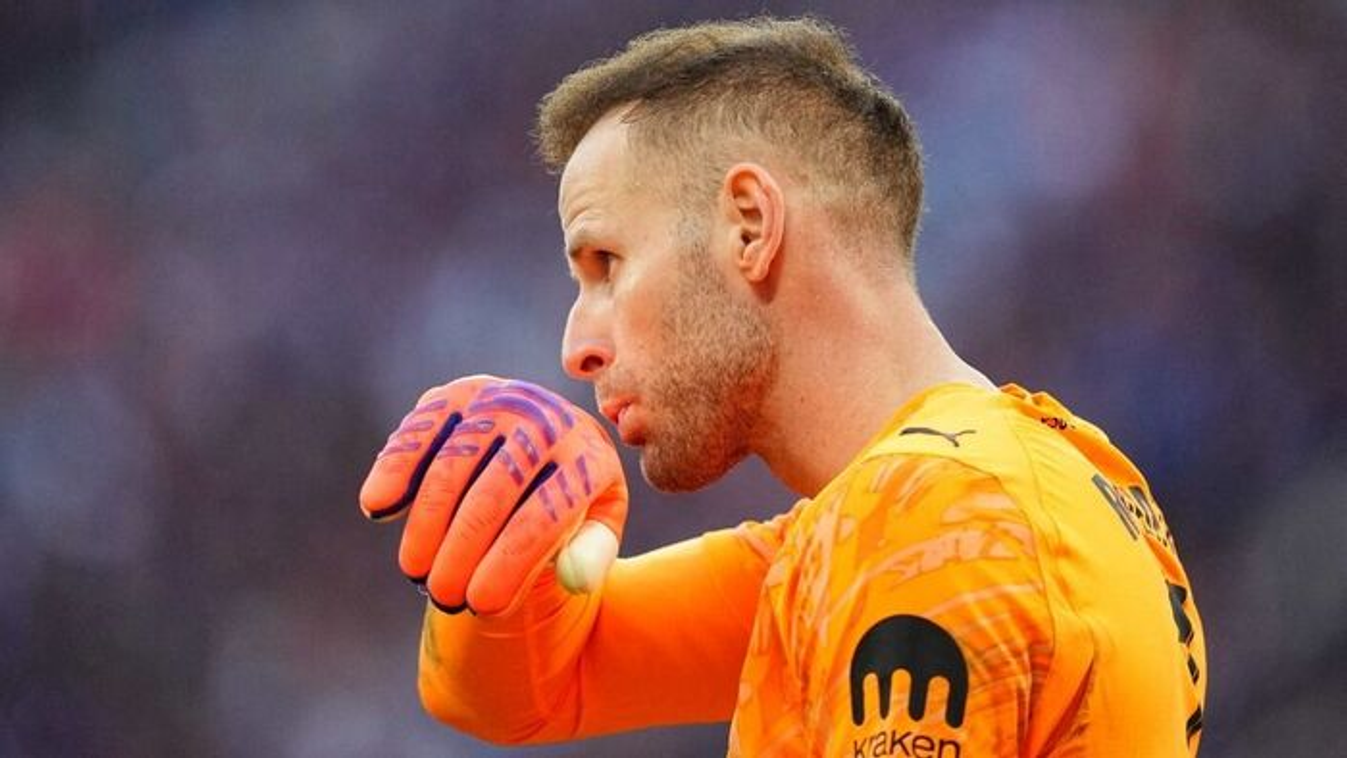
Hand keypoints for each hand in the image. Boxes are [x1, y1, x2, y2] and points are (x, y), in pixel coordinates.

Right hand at [359, 375, 626, 616]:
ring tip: (415, 569)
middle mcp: (547, 418)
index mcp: (588, 456)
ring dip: (427, 521)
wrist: (553, 436)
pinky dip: (395, 465)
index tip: (481, 605)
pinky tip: (377, 507)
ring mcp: (501, 399)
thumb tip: (576, 579)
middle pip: (496, 491)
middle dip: (463, 549)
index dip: (511, 562)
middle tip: (442, 597)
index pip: (546, 514)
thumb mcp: (596, 524)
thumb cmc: (573, 496)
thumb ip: (591, 552)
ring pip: (454, 464)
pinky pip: (421, 428)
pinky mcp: (460, 393)